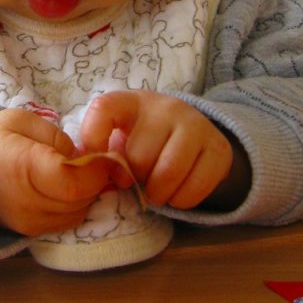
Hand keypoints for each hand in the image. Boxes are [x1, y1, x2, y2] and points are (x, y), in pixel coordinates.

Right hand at [0, 109, 114, 234]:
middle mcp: (26, 203)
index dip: (98, 170)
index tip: (104, 155)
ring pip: (77, 214)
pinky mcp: (28, 233)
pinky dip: (73, 207)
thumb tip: (84, 159)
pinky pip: (65, 223)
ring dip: (85, 195)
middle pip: (81, 200)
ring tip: (77, 174)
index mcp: (24, 168)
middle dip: (95, 181)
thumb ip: (58, 138)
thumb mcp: (23, 120)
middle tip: (92, 162)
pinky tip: (65, 189)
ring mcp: (27, 223)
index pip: (76, 182)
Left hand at [80, 92, 247, 210]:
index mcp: (132, 101)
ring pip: (167, 173)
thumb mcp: (120, 136)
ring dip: (158, 193)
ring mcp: (196, 125)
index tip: (100, 164)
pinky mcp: (219, 148)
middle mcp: (166, 107)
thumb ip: (101, 152)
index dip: (93, 140)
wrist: (193, 134)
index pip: (103, 109)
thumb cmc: (144, 139)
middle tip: (138, 181)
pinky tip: (177, 192)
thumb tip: (83, 174)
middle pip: (138, 156)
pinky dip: (181, 201)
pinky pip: (194, 188)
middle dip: (134, 179)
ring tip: (156, 191)